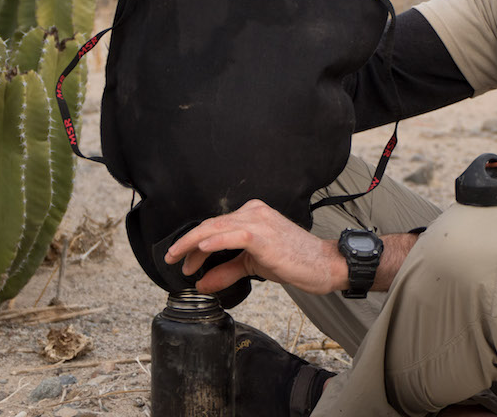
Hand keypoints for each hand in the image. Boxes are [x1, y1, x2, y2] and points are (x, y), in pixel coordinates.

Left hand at [164, 199, 345, 295]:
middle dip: (187, 243)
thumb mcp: (253, 266)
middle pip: (210, 225)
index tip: (183, 261)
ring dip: (192, 244)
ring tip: (179, 259)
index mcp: (252, 214)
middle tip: (171, 259)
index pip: (215, 226)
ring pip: (215, 228)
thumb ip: (226, 272)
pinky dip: (214, 241)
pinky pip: (233, 236)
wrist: (324, 265)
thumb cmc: (294, 261)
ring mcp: (258, 221)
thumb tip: (202, 283)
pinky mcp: (263, 235)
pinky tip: (200, 248)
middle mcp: (253, 212)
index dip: (194, 244)